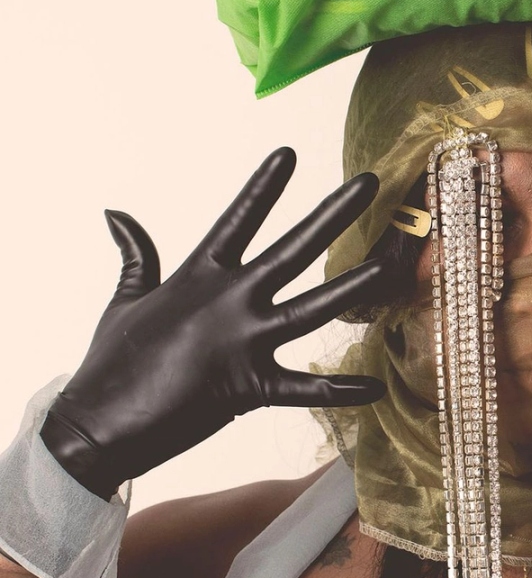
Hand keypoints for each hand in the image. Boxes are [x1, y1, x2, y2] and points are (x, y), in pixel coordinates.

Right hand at [40, 148, 391, 498]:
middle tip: (369, 184)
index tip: (288, 153)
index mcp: (198, 277)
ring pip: (312, 310)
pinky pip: (305, 389)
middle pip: (292, 250)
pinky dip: (339, 391)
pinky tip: (374, 388)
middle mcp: (228, 303)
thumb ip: (136, 256)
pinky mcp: (251, 389)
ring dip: (353, 288)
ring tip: (388, 267)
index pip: (237, 219)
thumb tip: (115, 214)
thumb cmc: (110, 363)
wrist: (97, 424)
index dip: (263, 187)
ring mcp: (243, 344)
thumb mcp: (125, 299)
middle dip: (333, 215)